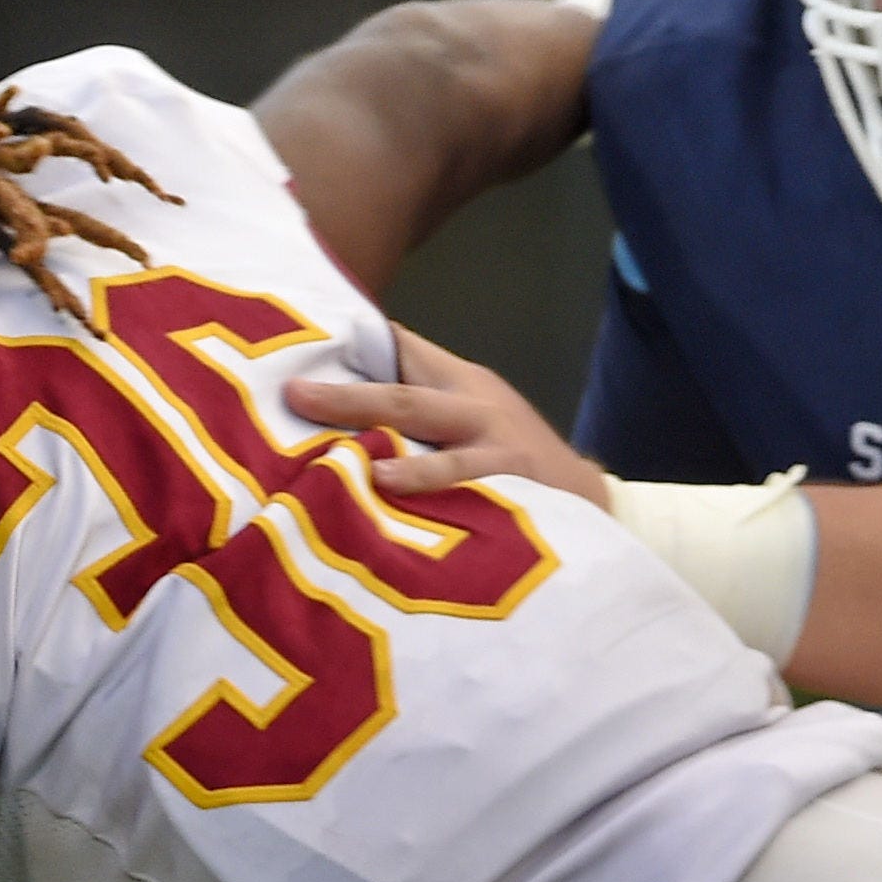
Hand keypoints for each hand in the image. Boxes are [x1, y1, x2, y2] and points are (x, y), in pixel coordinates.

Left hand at [287, 332, 612, 508]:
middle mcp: (476, 412)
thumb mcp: (468, 410)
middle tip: (298, 396)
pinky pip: (482, 512)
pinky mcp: (519, 504)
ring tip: (377, 475)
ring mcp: (500, 458)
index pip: (403, 351)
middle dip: (352, 398)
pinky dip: (453, 521)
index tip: (293, 348)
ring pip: (453, 461)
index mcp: (458, 383)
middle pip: (409, 400)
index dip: (353, 345)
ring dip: (415, 470)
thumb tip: (332, 394)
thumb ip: (414, 400)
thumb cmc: (505, 452)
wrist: (587, 493)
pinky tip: (420, 536)